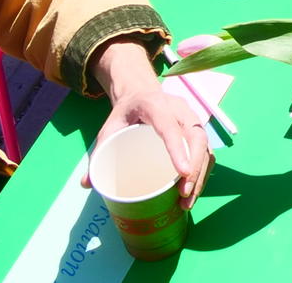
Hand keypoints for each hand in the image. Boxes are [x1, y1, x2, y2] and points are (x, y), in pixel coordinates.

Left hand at [82, 41, 209, 208]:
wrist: (141, 91)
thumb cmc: (125, 112)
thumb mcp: (109, 128)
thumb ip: (99, 153)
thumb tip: (85, 184)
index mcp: (155, 105)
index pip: (170, 127)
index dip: (178, 149)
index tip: (182, 174)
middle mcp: (180, 109)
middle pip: (196, 137)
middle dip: (194, 168)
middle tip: (183, 195)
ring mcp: (191, 118)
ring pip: (205, 146)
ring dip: (200, 174)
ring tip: (187, 200)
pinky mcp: (197, 129)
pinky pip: (206, 150)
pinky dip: (203, 172)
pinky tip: (193, 191)